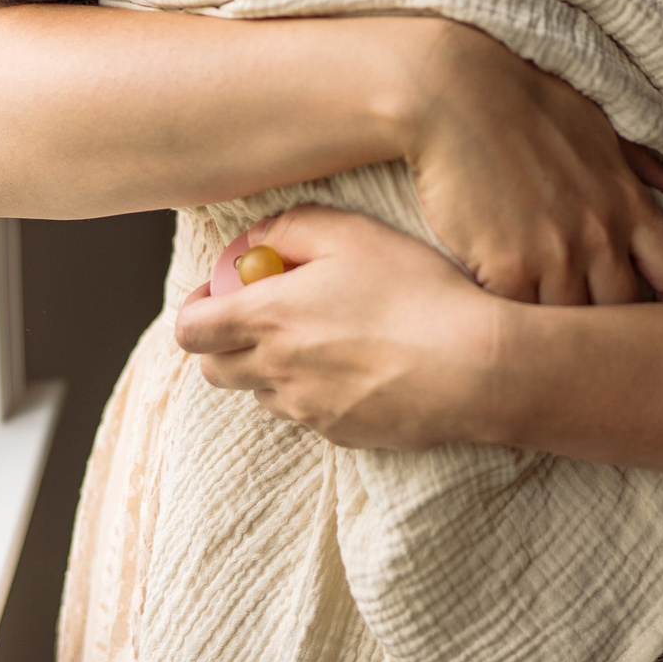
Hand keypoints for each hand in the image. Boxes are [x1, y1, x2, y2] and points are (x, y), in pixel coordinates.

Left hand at [175, 205, 506, 449]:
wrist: (471, 368)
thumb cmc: (415, 291)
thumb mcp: (353, 234)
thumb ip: (291, 227)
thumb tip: (258, 239)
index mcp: (268, 318)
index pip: (190, 330)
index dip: (196, 309)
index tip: (221, 291)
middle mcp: (276, 371)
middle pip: (214, 369)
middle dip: (224, 341)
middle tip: (265, 313)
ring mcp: (306, 409)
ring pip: (260, 392)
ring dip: (271, 366)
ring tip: (323, 336)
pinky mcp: (338, 434)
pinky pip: (305, 412)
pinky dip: (313, 389)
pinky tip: (359, 364)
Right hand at [392, 20, 662, 305]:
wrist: (455, 92)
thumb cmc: (525, 100)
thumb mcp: (596, 123)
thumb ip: (639, 161)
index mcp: (627, 202)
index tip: (652, 304)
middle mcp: (599, 235)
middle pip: (623, 311)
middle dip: (607, 319)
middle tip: (583, 320)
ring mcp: (554, 255)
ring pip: (570, 324)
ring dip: (555, 324)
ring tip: (539, 326)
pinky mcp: (506, 269)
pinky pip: (520, 320)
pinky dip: (513, 321)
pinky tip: (501, 313)